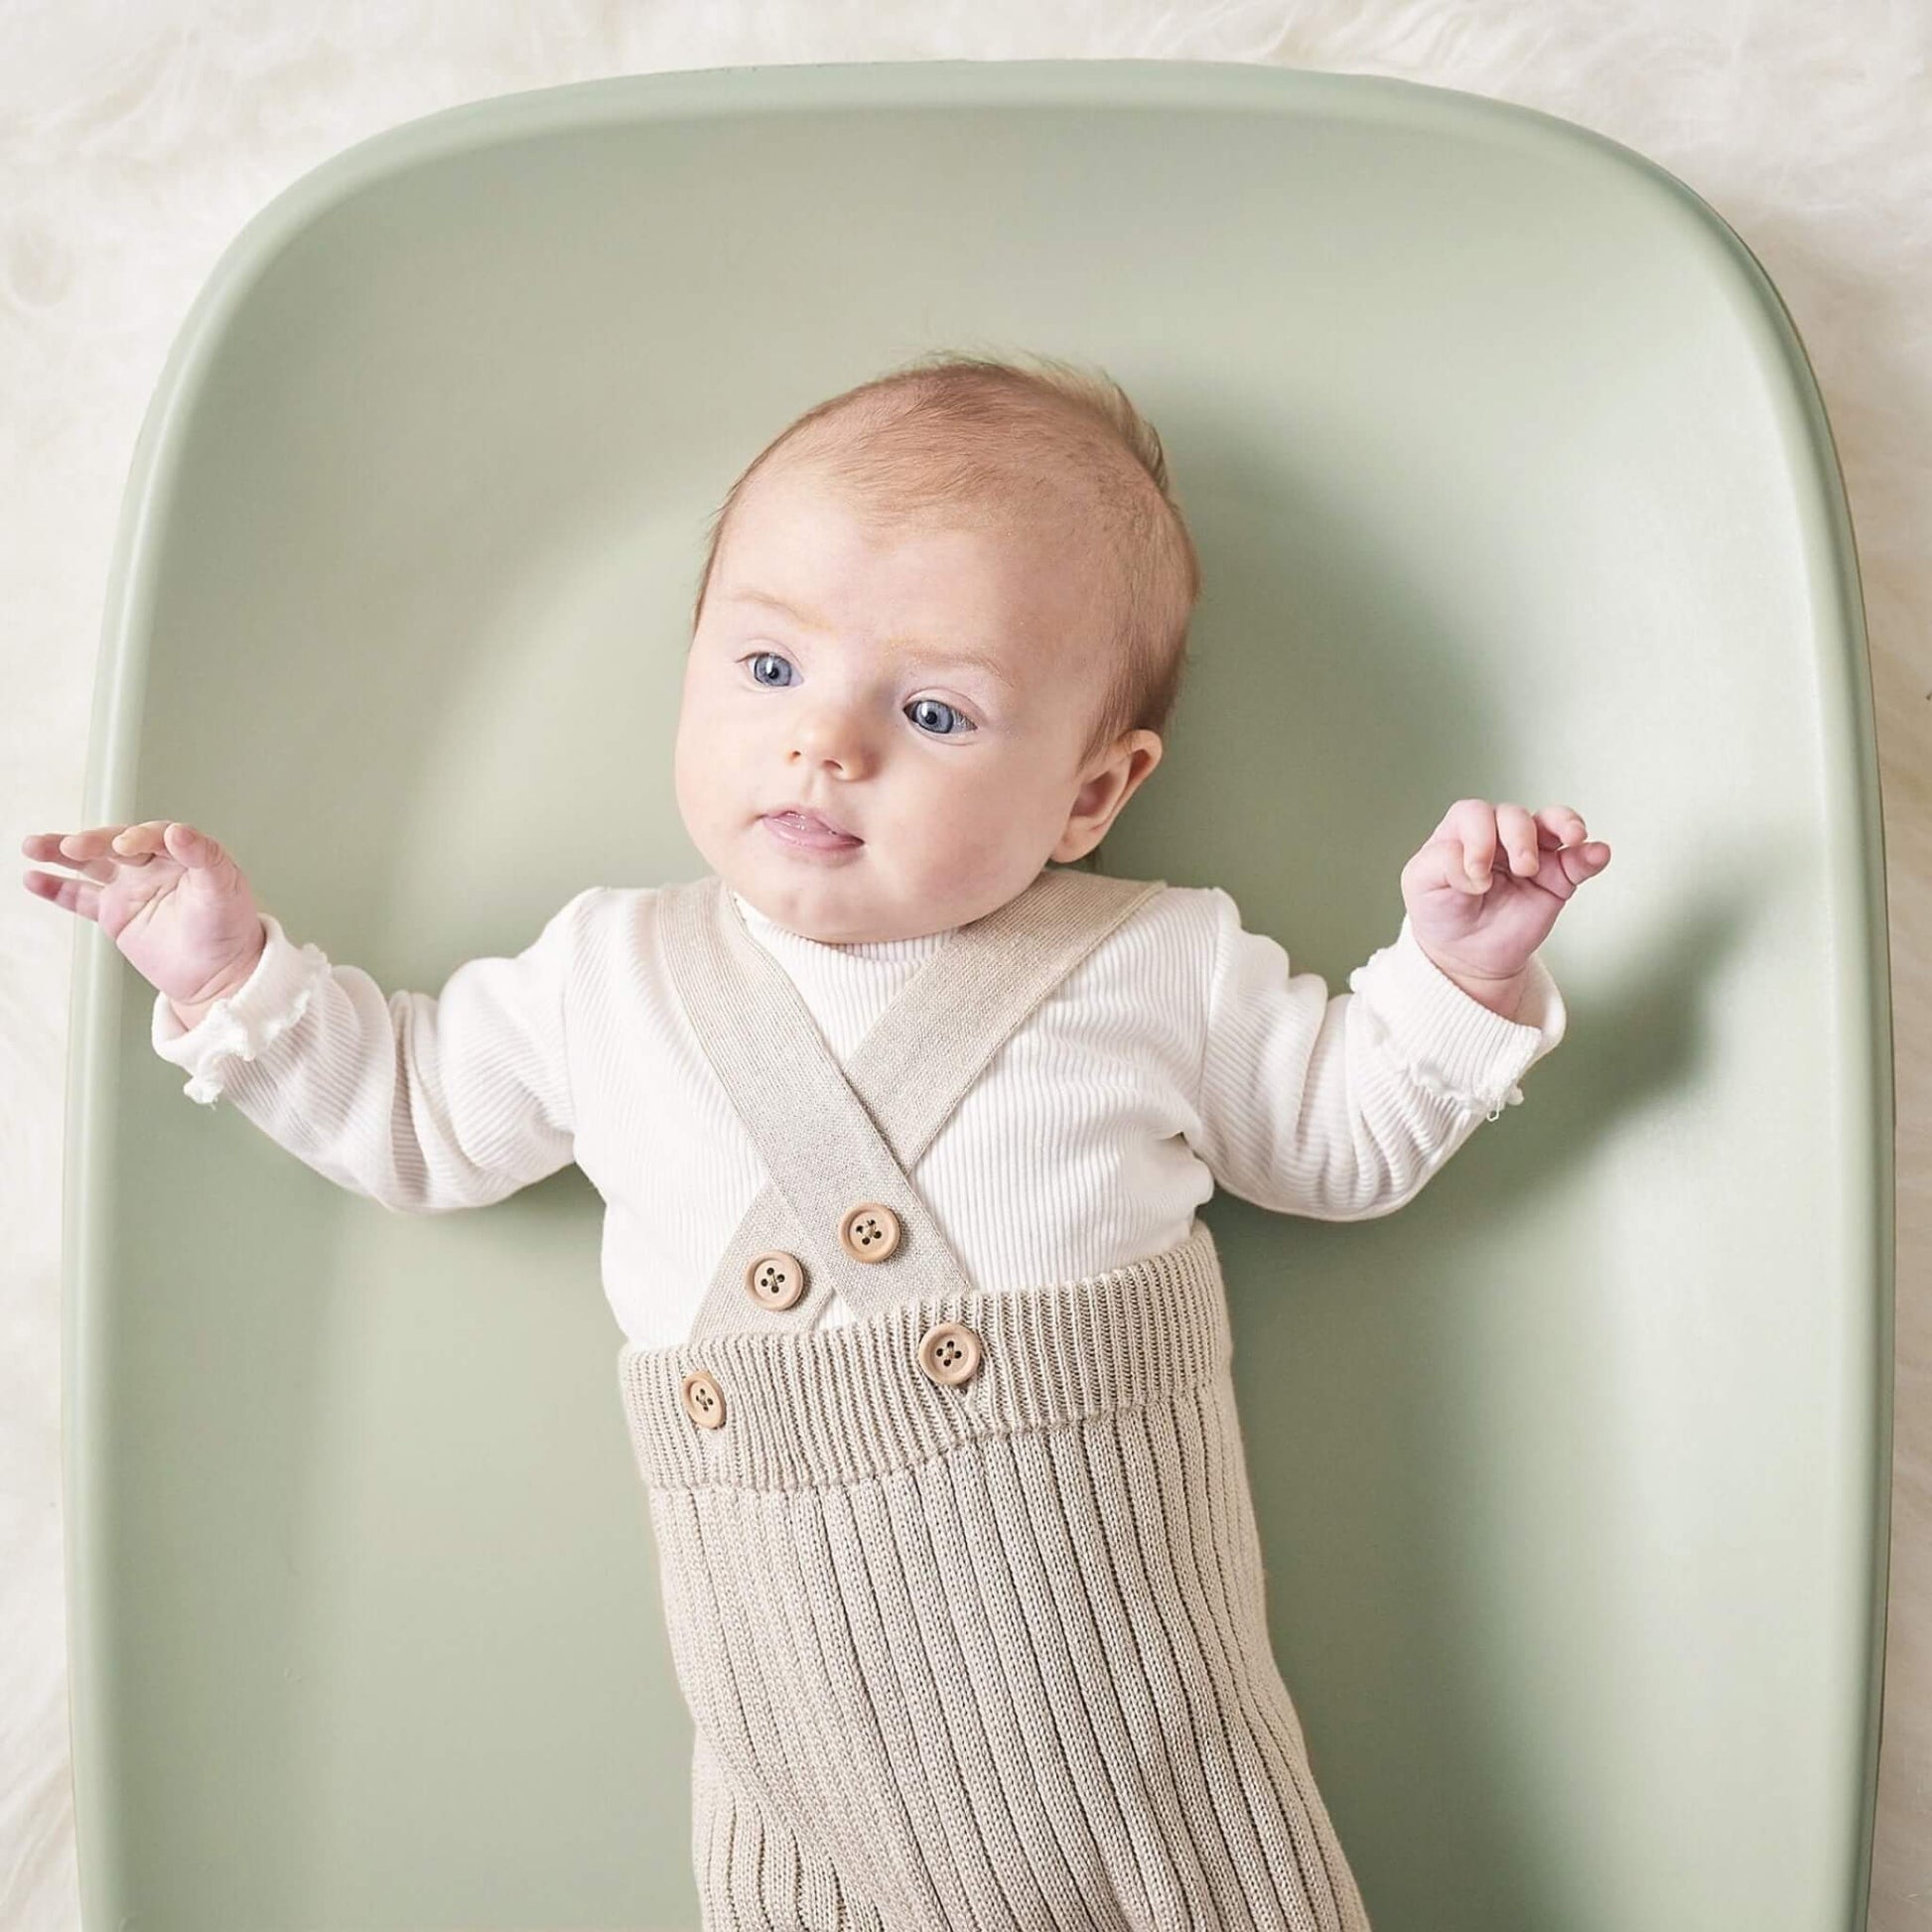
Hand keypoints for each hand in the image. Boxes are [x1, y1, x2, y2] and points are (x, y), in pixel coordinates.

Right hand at [21, 820, 267, 1016]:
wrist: (220, 975)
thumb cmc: (231, 929)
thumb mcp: (225, 889)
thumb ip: (205, 857)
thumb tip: (179, 831)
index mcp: (184, 854)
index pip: (156, 835)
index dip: (140, 836)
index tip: (128, 845)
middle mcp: (154, 865)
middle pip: (115, 843)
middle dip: (94, 841)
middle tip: (74, 845)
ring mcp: (131, 887)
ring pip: (91, 864)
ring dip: (61, 853)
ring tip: (34, 845)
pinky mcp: (114, 913)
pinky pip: (80, 897)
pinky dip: (56, 888)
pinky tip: (34, 878)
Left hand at [1400, 799, 1610, 998]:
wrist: (1467, 956)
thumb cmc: (1441, 912)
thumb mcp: (1420, 886)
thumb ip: (1439, 864)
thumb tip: (1478, 867)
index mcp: (1462, 833)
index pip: (1475, 814)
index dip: (1479, 838)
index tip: (1476, 874)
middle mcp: (1498, 836)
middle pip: (1514, 814)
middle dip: (1519, 836)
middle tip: (1521, 869)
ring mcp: (1531, 854)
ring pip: (1552, 822)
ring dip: (1564, 824)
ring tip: (1573, 838)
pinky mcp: (1557, 878)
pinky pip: (1580, 859)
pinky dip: (1592, 854)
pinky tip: (1597, 854)